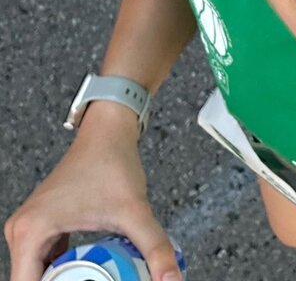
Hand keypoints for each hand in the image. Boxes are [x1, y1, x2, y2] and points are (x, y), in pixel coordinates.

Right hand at [4, 102, 181, 280]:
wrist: (109, 130)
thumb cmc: (113, 162)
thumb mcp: (135, 211)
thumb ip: (154, 249)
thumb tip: (172, 280)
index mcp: (30, 233)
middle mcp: (21, 232)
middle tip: (102, 280)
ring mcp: (29, 228)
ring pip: (40, 273)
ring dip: (66, 280)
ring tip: (98, 277)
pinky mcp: (42, 225)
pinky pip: (47, 261)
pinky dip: (66, 270)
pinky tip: (91, 273)